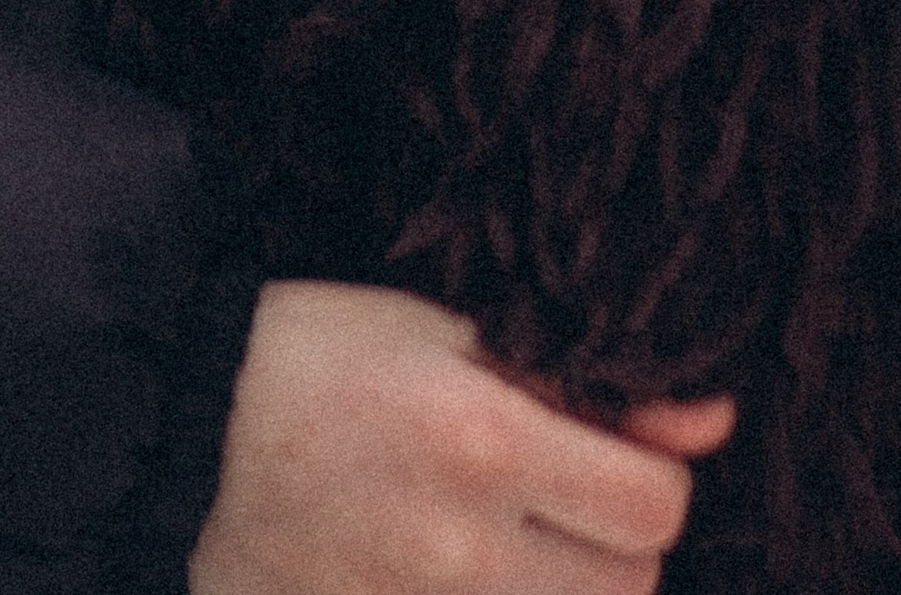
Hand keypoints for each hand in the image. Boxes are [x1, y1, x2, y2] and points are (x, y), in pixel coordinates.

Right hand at [188, 282, 735, 594]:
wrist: (183, 439)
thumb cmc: (314, 359)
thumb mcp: (441, 330)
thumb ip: (581, 380)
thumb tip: (717, 416)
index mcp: (478, 436)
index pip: (654, 503)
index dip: (646, 472)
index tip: (605, 448)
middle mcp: (463, 546)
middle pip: (632, 585)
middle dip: (611, 539)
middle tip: (548, 492)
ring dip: (570, 589)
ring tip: (506, 537)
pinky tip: (472, 570)